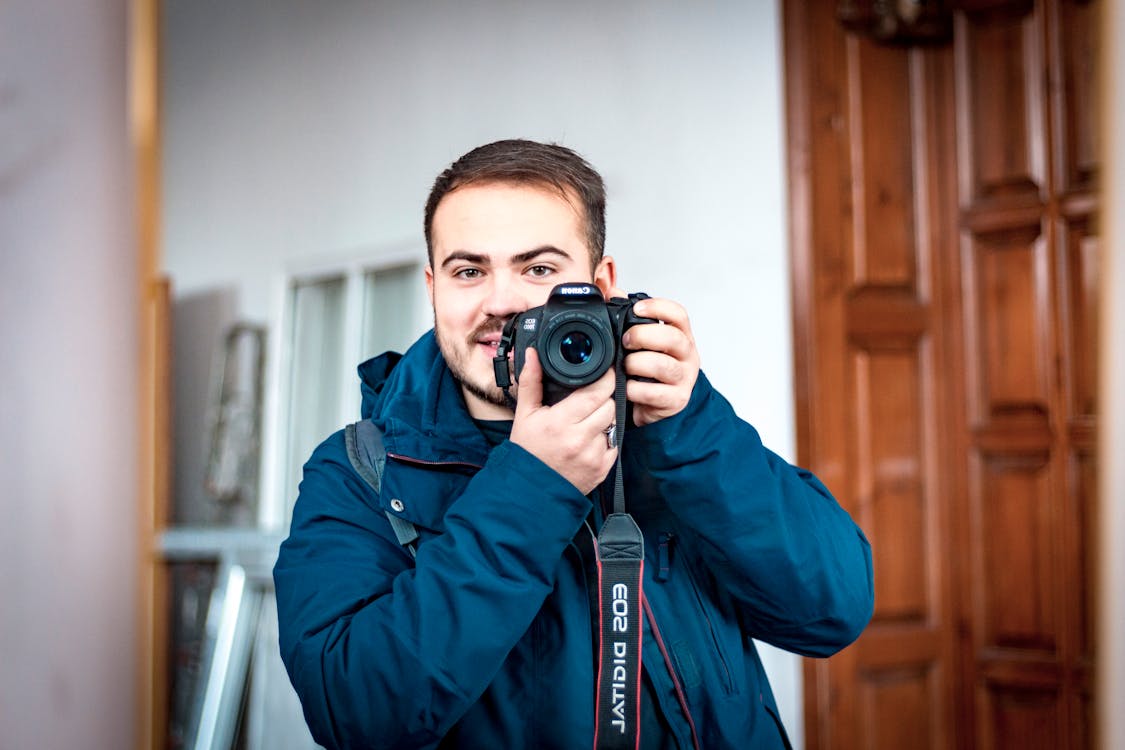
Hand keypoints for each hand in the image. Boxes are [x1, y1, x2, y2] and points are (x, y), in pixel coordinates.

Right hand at [509, 348, 618, 494]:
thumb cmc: (527, 450)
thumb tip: (533, 355)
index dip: (605, 378)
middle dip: (602, 399)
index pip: (597, 392)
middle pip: (609, 405)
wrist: (530, 489)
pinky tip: (589, 440)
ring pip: (614, 424)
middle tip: (588, 401)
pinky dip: (606, 438)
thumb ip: (531, 381)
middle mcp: (580, 439)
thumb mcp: (524, 414)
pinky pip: (615, 443)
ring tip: (585, 422)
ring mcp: (594, 456)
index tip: (605, 372)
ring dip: (605, 418)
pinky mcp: (603, 469)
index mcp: (561, 422)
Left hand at [611, 289, 700, 426]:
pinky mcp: (676, 400)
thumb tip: (613, 292)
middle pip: (673, 338)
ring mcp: (684, 378)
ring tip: (624, 366)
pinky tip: (626, 388)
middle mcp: (687, 355)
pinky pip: (654, 393)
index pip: (679, 314)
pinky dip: (635, 389)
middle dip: (643, 336)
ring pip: (663, 365)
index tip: (637, 308)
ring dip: (637, 363)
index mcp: (680, 336)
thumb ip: (627, 317)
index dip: (658, 307)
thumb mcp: (641, 343)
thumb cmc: (648, 371)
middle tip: (625, 341)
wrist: (655, 406)